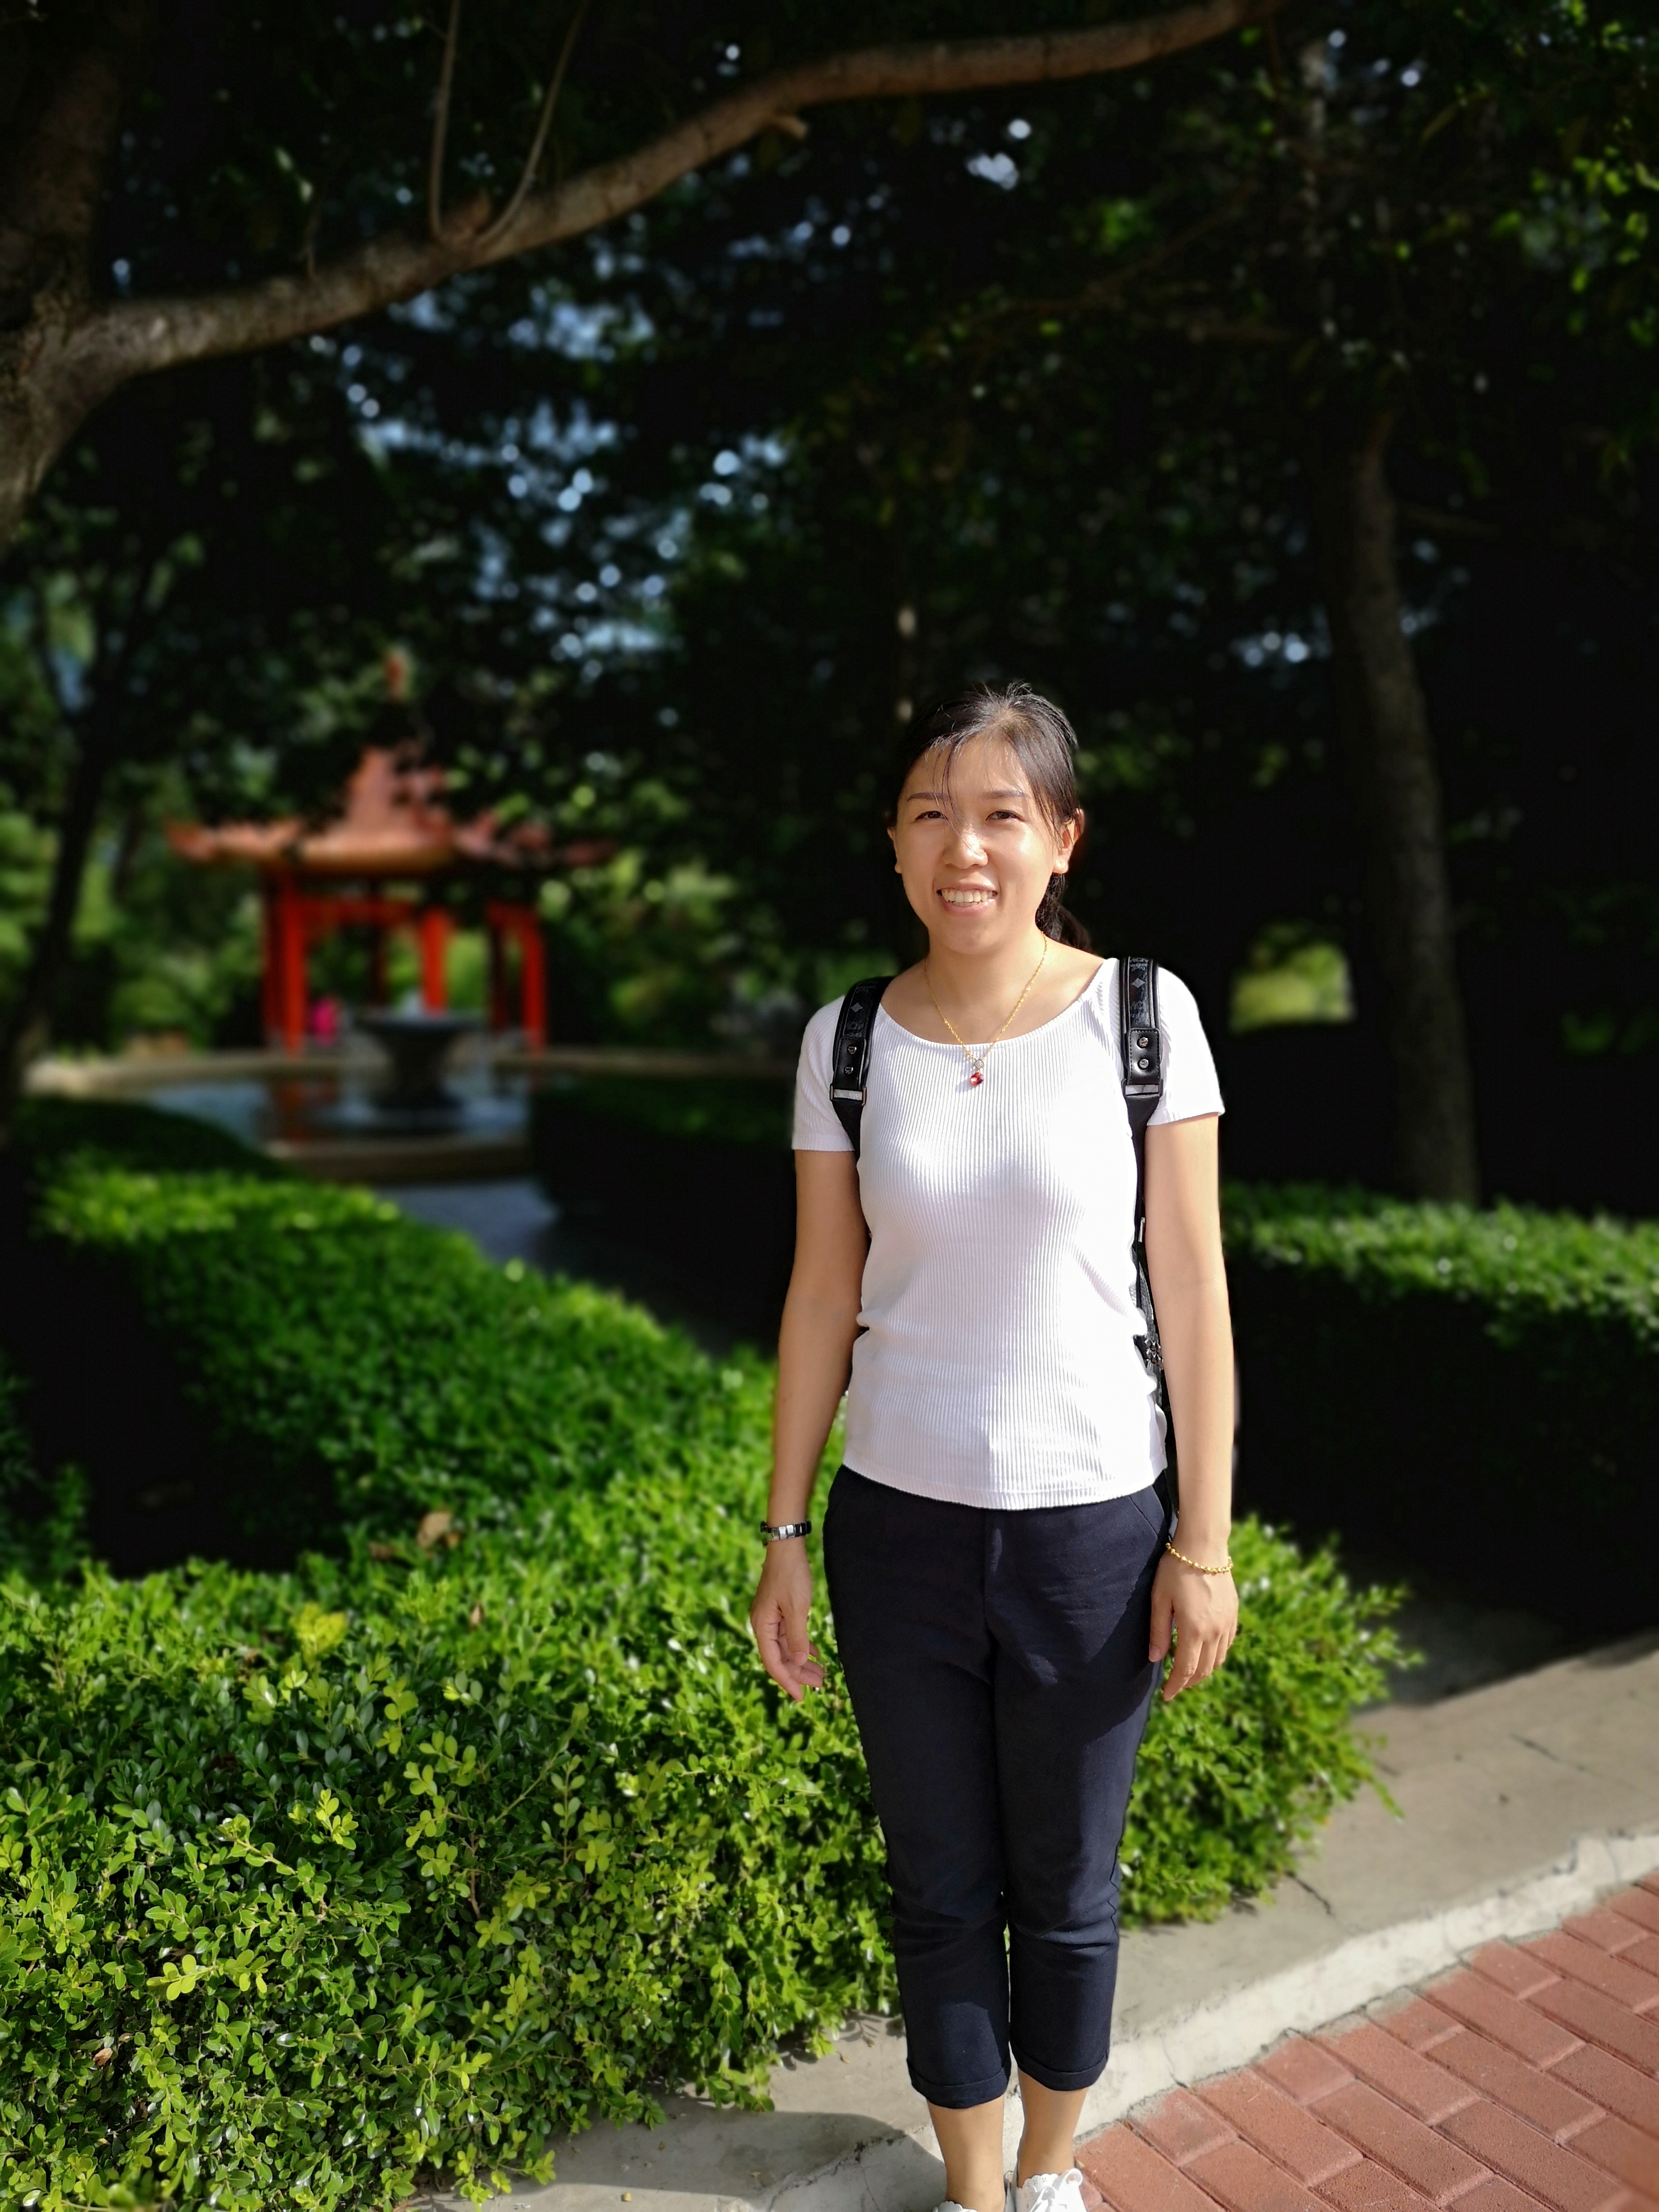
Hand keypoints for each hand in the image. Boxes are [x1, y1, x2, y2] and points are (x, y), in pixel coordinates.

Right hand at [749, 1540, 824, 1702]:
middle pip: (780, 1657)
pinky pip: (790, 1636)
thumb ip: (797, 1637)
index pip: (773, 1662)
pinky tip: (815, 1654)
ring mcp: (772, 1619)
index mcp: (762, 1626)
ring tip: (821, 1674)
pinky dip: (802, 1646)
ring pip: (786, 1648)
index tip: (800, 1697)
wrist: (787, 1547)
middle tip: (819, 1684)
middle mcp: (764, 1625)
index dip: (787, 1680)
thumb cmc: (790, 1575)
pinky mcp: (780, 1611)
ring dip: (802, 1661)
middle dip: (798, 1673)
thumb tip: (799, 1662)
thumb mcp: (797, 1608)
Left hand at [1149, 1547, 1237, 1700]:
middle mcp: (1214, 1631)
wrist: (1204, 1546)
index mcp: (1194, 1630)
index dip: (1175, 1686)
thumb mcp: (1159, 1599)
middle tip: (1174, 1685)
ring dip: (1203, 1671)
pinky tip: (1205, 1652)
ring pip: (1218, 1660)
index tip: (1166, 1695)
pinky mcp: (1233, 1614)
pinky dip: (1216, 1656)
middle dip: (1188, 1682)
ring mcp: (1227, 1623)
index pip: (1185, 1670)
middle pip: (1203, 1669)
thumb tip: (1156, 1658)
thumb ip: (1158, 1631)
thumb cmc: (1175, 1570)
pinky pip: (1227, 1644)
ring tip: (1188, 1671)